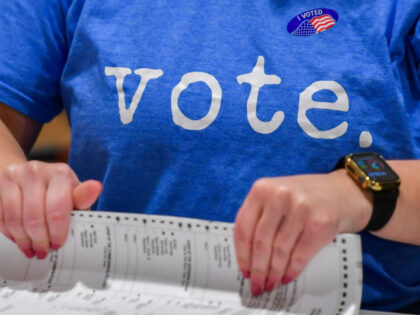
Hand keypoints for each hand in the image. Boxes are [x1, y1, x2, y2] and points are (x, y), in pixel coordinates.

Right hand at [0, 161, 101, 258]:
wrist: (30, 175)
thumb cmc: (56, 190)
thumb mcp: (73, 195)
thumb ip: (83, 198)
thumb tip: (96, 187)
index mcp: (61, 174)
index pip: (57, 209)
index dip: (57, 232)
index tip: (57, 245)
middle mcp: (37, 170)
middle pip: (34, 217)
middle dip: (39, 240)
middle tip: (43, 252)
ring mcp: (16, 175)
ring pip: (15, 218)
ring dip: (23, 239)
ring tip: (31, 249)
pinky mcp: (0, 181)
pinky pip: (1, 215)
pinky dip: (9, 232)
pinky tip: (18, 238)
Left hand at [234, 170, 371, 295]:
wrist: (344, 192)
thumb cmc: (305, 198)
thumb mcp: (277, 197)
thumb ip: (261, 217)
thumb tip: (249, 257)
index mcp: (262, 189)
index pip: (243, 227)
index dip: (242, 254)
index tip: (244, 270)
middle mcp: (279, 195)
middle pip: (261, 241)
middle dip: (258, 268)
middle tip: (257, 284)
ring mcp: (300, 208)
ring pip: (280, 250)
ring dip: (274, 272)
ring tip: (271, 283)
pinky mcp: (319, 223)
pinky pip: (300, 255)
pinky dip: (292, 270)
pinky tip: (287, 277)